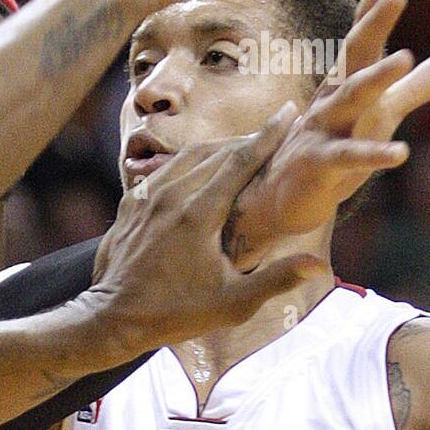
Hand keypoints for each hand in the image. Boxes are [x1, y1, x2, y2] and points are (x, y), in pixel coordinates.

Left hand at [87, 103, 327, 356]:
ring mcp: (148, 195)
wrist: (111, 318)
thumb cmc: (175, 313)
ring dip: (220, 146)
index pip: (241, 160)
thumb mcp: (232, 304)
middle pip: (218, 151)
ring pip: (190, 154)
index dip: (269, 134)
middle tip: (274, 131)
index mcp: (199, 214)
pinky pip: (166, 168)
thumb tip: (318, 265)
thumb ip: (276, 279)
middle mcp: (172, 195)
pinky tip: (201, 167)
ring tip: (243, 145)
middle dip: (250, 138)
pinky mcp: (132, 202)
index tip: (288, 111)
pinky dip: (191, 159)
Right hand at [225, 0, 429, 267]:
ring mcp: (323, 125)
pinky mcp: (319, 162)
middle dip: (375, 19)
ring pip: (349, 96)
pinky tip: (401, 154)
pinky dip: (374, 154)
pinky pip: (349, 157)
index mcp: (349, 75)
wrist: (282, 194)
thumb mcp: (380, 112)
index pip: (365, 23)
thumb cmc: (335, 144)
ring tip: (403, 58)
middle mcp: (334, 92)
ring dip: (375, 77)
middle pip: (355, 48)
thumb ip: (415, 88)